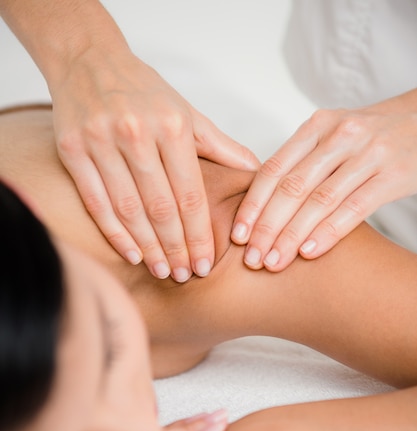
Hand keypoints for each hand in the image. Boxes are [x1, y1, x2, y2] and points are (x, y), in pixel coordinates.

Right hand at [50, 47, 257, 280]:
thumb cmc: (143, 91)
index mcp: (172, 126)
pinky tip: (132, 254)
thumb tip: (255, 172)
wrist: (88, 59)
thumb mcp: (186, 113)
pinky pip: (96, 202)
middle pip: (161, 208)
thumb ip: (219, 146)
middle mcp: (137, 134)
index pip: (190, 195)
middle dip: (176, 248)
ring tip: (162, 271)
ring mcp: (101, 142)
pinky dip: (114, 233)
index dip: (199, 235)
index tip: (206, 264)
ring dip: (148, 247)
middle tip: (185, 276)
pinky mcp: (72, 150)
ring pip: (129, 209)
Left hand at [232, 91, 416, 270]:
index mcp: (317, 126)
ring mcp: (368, 154)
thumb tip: (259, 205)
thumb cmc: (370, 138)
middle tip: (251, 259)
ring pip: (319, 201)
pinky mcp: (393, 174)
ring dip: (292, 236)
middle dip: (266, 227)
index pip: (274, 169)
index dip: (252, 205)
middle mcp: (339, 136)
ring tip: (274, 262)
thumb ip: (301, 163)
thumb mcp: (333, 138)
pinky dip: (329, 232)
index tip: (237, 236)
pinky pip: (354, 208)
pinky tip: (309, 253)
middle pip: (292, 188)